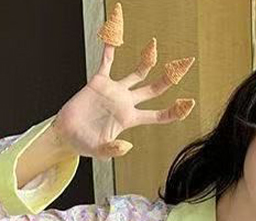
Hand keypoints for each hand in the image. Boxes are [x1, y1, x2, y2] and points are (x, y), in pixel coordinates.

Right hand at [52, 2, 195, 160]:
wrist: (66, 133)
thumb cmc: (83, 144)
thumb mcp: (99, 151)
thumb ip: (112, 150)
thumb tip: (127, 147)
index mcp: (129, 119)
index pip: (158, 115)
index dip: (174, 111)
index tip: (189, 103)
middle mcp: (125, 103)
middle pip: (153, 89)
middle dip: (169, 79)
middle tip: (183, 66)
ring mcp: (114, 91)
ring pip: (136, 73)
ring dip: (146, 60)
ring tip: (154, 46)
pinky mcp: (98, 82)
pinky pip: (107, 62)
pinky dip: (110, 49)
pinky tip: (114, 35)